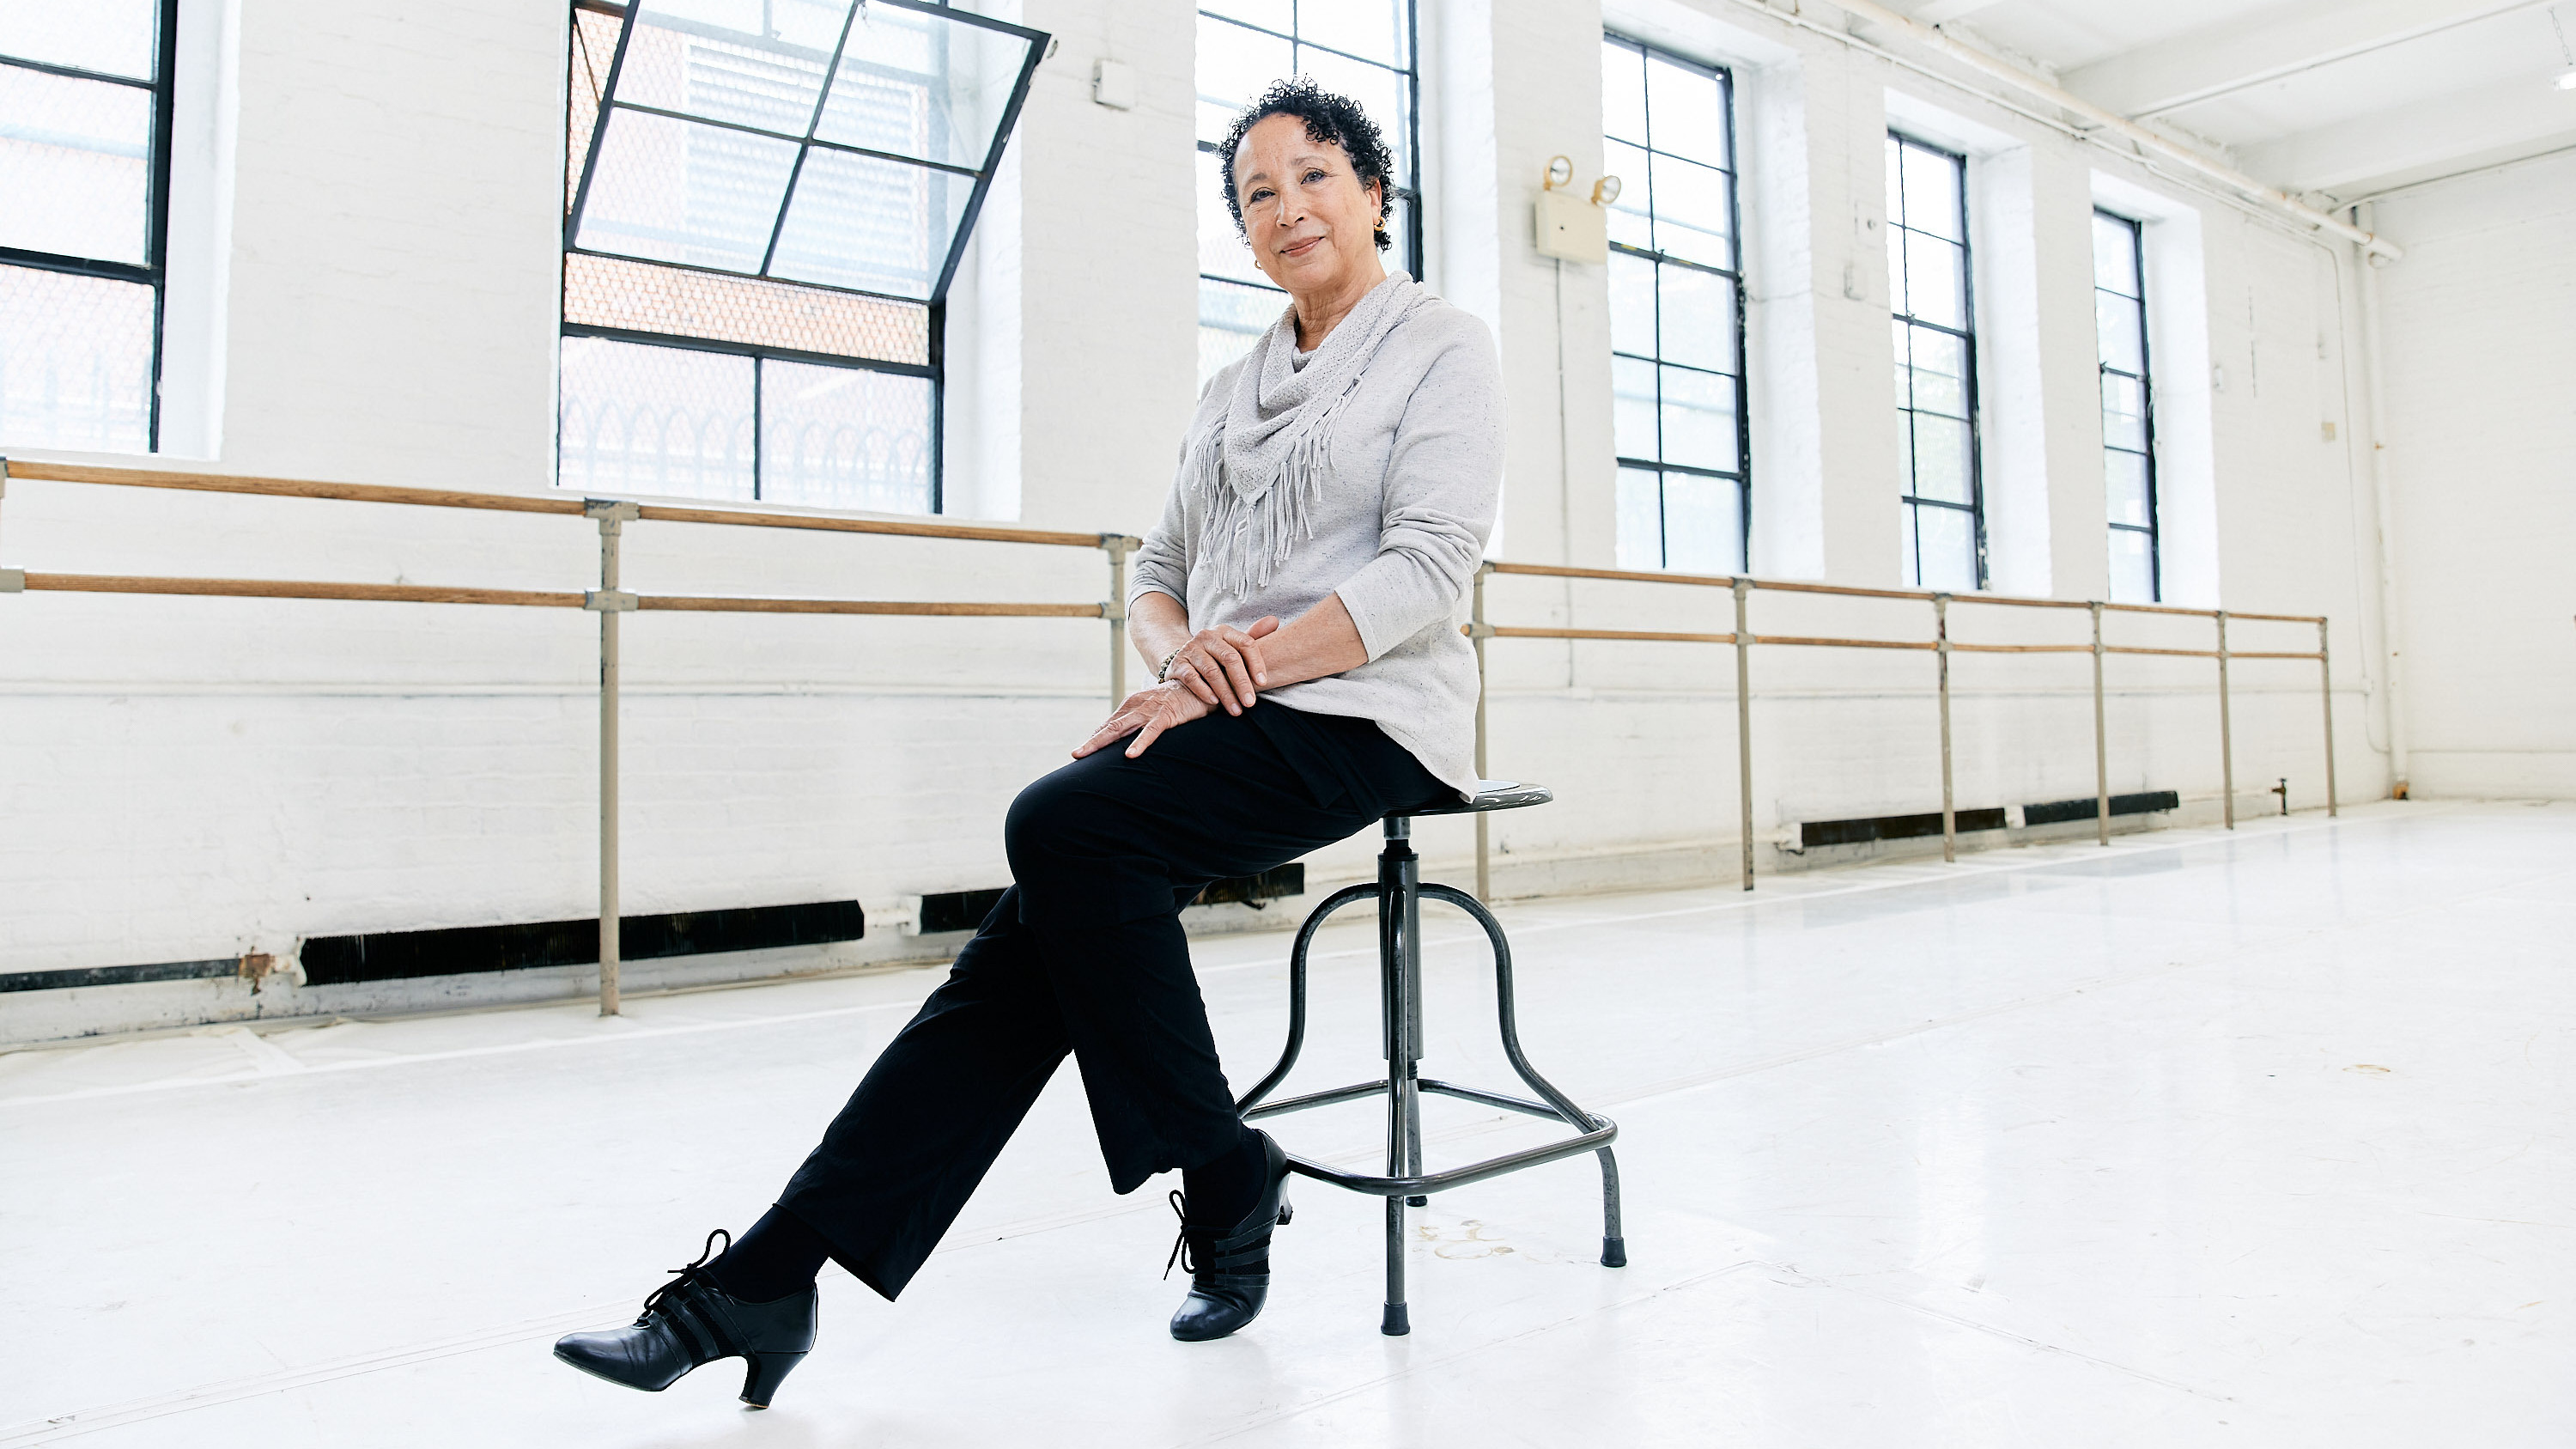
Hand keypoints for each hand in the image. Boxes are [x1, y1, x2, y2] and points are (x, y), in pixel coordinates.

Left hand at [1073, 681, 1212, 759]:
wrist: (1200, 683)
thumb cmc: (1175, 701)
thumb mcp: (1151, 711)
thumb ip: (1136, 723)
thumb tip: (1119, 739)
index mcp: (1131, 706)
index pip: (1108, 725)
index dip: (1094, 739)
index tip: (1080, 753)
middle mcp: (1135, 707)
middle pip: (1108, 728)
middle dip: (1091, 742)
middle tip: (1075, 754)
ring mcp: (1149, 710)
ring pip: (1121, 729)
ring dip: (1101, 742)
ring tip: (1086, 754)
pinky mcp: (1166, 715)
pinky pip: (1151, 732)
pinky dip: (1140, 743)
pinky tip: (1130, 755)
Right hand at [1161, 616, 1279, 715]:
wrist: (1182, 663)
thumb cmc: (1215, 658)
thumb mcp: (1232, 647)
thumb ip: (1253, 636)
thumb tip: (1274, 621)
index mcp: (1224, 631)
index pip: (1245, 643)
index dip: (1256, 663)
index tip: (1263, 683)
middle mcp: (1207, 636)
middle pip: (1230, 658)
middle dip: (1242, 683)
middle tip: (1251, 703)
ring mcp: (1191, 649)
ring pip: (1212, 671)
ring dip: (1226, 693)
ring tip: (1236, 710)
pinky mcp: (1178, 664)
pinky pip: (1192, 678)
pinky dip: (1204, 691)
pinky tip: (1214, 703)